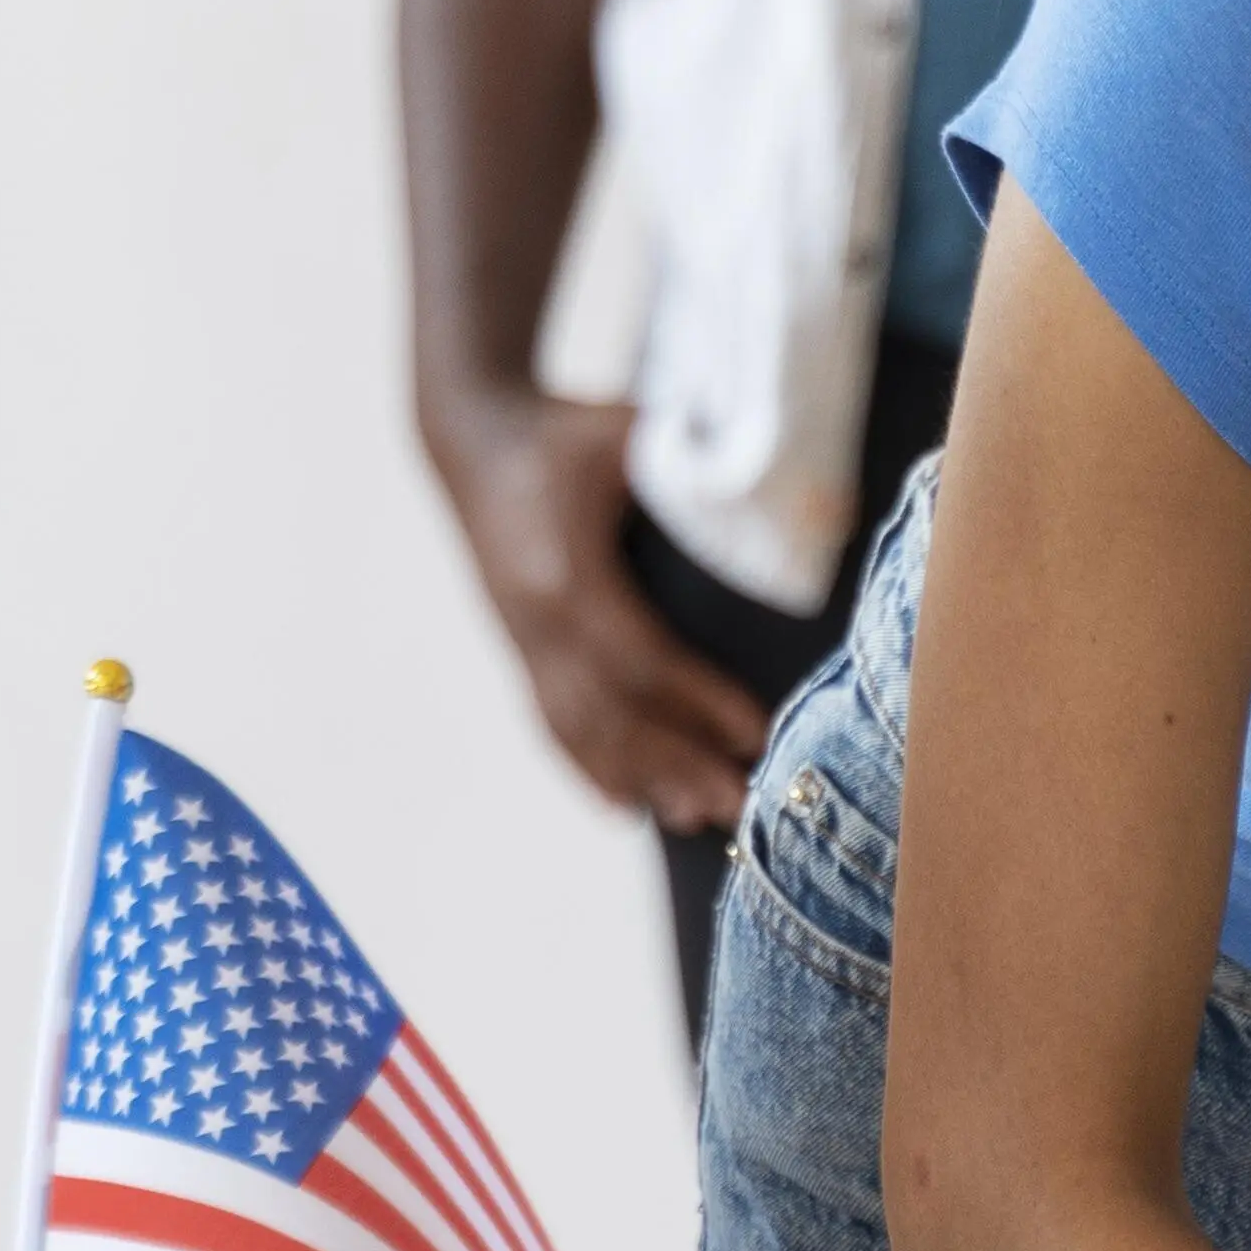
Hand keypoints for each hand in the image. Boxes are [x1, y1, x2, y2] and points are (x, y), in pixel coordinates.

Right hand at [425, 387, 775, 832]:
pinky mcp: (517, 648)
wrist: (471, 438)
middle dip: (679, 763)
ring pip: (582, 729)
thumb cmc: (561, 429)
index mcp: (567, 573)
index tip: (755, 732)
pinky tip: (621, 810)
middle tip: (741, 806)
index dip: (697, 701)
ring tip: (698, 821)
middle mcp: (537, 621)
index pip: (639, 657)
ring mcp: (521, 641)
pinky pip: (551, 722)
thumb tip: (779, 483)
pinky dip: (588, 770)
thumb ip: (691, 456)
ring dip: (641, 779)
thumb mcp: (622, 430)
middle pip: (613, 713)